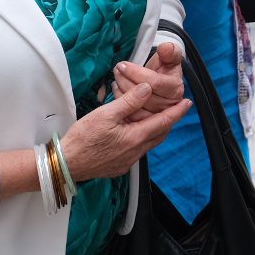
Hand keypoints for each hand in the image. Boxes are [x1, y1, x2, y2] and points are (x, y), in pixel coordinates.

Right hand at [60, 83, 189, 180]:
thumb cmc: (84, 138)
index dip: (177, 112)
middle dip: (169, 121)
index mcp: (135, 137)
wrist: (66, 164)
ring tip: (157, 118)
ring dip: (155, 130)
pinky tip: (135, 133)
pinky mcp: (119, 166)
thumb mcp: (106, 114)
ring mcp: (128, 161)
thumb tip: (148, 89)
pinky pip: (138, 151)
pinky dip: (143, 139)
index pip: (164, 122)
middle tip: (174, 109)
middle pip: (160, 134)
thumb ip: (129, 102)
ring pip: (149, 143)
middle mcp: (136, 152)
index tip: (187, 103)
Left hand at [111, 42, 184, 117]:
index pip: (155, 83)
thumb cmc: (164, 67)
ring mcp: (156, 116)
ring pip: (135, 108)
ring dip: (122, 90)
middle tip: (117, 70)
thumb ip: (170, 52)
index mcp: (175, 90)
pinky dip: (120, 101)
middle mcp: (168, 106)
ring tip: (116, 77)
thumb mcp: (169, 56)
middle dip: (127, 81)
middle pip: (144, 97)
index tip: (123, 65)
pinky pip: (129, 116)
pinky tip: (116, 88)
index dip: (137, 73)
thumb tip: (166, 48)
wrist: (160, 81)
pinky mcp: (145, 123)